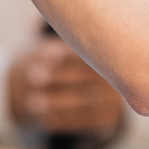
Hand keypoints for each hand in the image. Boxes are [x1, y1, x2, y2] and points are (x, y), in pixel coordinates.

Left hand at [7, 36, 124, 143]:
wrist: (97, 104)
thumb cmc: (73, 69)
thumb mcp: (68, 53)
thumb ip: (55, 41)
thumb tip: (34, 25)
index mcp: (110, 56)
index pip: (90, 54)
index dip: (69, 54)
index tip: (48, 54)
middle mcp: (117, 78)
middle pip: (86, 78)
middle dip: (58, 76)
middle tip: (32, 75)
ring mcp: (115, 102)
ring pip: (83, 103)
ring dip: (54, 102)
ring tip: (31, 102)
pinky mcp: (109, 123)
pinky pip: (83, 123)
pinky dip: (61, 121)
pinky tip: (42, 118)